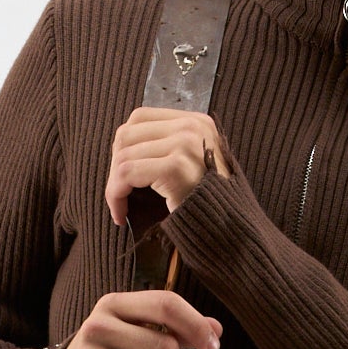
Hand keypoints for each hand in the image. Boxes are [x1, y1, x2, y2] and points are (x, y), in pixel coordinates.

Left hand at [104, 110, 230, 228]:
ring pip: (124, 155)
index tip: (123, 174)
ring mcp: (185, 144)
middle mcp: (191, 127)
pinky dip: (116, 195)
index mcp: (196, 121)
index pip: (140, 118)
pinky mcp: (176, 166)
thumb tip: (124, 149)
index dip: (123, 146)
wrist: (234, 231)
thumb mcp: (193, 164)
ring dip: (114, 185)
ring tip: (120, 206)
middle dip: (115, 166)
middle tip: (118, 194)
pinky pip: (127, 173)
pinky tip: (121, 214)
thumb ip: (168, 148)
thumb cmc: (208, 205)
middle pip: (127, 133)